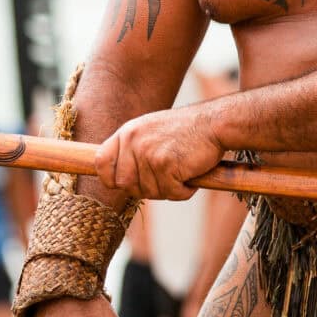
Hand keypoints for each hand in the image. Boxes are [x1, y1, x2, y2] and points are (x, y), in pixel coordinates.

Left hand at [95, 106, 223, 200]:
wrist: (215, 123)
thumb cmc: (187, 131)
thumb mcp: (151, 131)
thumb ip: (134, 151)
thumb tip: (119, 180)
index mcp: (127, 132)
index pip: (101, 163)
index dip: (111, 179)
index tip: (126, 183)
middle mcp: (133, 141)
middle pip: (125, 185)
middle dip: (146, 189)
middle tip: (167, 180)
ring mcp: (148, 153)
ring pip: (149, 192)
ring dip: (169, 189)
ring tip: (183, 172)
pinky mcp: (165, 164)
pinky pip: (170, 193)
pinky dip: (184, 191)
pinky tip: (192, 175)